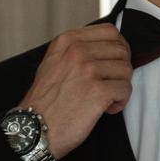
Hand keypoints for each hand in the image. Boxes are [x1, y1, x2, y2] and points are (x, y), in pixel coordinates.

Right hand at [20, 24, 132, 158]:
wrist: (34, 129)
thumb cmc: (44, 102)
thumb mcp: (53, 63)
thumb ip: (76, 50)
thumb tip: (105, 47)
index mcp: (67, 41)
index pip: (109, 31)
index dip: (118, 48)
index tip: (114, 63)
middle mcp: (77, 51)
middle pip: (121, 50)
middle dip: (120, 69)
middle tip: (110, 84)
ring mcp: (88, 70)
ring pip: (126, 70)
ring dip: (120, 87)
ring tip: (106, 99)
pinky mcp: (98, 91)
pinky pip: (125, 89)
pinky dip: (120, 102)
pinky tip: (107, 108)